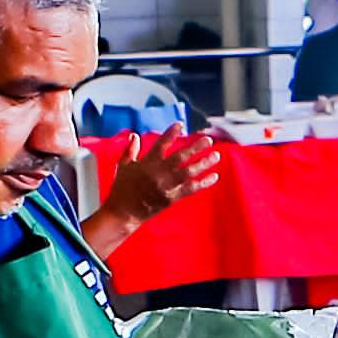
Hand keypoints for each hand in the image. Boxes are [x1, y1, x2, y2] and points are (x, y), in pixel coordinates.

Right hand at [98, 130, 218, 234]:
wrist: (123, 213)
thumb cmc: (122, 189)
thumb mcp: (123, 167)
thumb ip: (130, 150)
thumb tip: (134, 135)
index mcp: (147, 163)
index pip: (161, 144)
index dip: (171, 134)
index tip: (180, 125)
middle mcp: (158, 173)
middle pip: (180, 157)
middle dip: (195, 147)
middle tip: (208, 140)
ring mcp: (166, 186)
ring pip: (188, 172)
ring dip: (203, 163)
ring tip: (216, 155)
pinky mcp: (171, 198)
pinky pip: (190, 189)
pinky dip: (203, 183)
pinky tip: (214, 176)